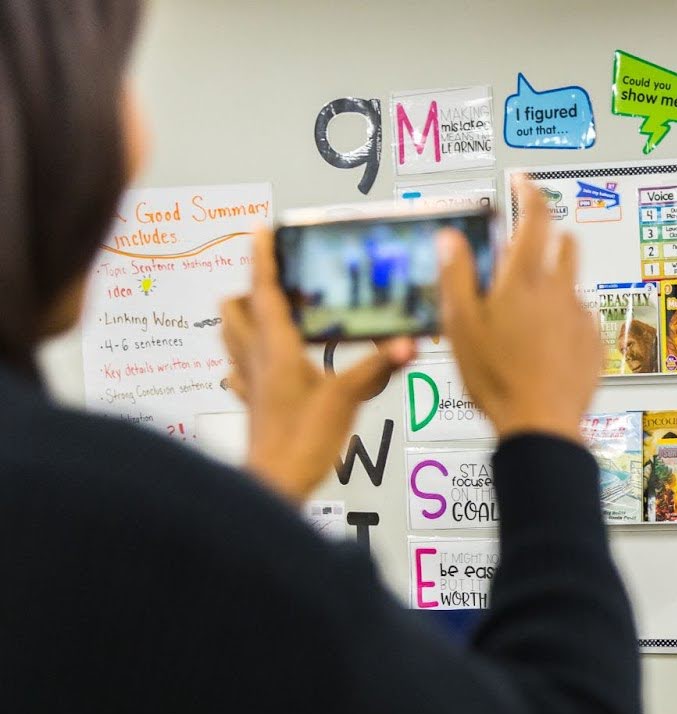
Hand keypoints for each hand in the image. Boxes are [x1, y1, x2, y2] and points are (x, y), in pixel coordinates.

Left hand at [222, 229, 413, 502]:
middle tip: (279, 281)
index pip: (263, 289)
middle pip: (235, 308)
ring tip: (274, 312)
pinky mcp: (253, 403)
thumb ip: (377, 367)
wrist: (277, 481)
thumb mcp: (347, 398)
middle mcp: (255, 358)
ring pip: (231, 334)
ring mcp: (250, 381)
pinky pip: (239, 370)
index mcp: (275, 347)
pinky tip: (263, 363)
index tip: (263, 230)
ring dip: (245, 317)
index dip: (262, 257)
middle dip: (250, 288)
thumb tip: (407, 344)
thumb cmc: (302, 441)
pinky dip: (246, 357)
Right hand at [436, 179, 603, 442]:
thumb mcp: (461, 324)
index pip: (536, 215)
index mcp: (525, 277)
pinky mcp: (594, 344)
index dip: (529, 193)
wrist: (540, 424)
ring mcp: (581, 317)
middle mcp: (560, 290)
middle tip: (523, 250)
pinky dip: (563, 320)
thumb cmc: (497, 377)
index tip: (522, 183)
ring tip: (526, 311)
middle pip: (565, 243)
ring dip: (554, 282)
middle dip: (548, 236)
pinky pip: (580, 319)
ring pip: (572, 283)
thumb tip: (452, 237)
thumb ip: (457, 274)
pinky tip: (543, 346)